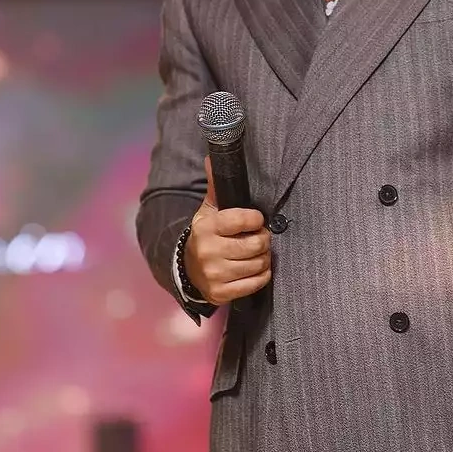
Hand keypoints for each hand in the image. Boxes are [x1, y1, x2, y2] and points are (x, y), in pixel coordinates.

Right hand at [184, 156, 271, 304]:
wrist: (188, 269)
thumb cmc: (207, 235)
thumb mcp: (208, 211)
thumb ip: (215, 187)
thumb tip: (212, 158)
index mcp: (207, 227)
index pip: (242, 219)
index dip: (256, 219)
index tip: (256, 220)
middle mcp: (209, 251)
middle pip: (256, 244)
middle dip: (263, 239)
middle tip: (259, 237)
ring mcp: (215, 274)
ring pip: (259, 264)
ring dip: (264, 257)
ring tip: (256, 253)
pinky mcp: (221, 293)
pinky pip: (257, 283)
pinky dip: (262, 275)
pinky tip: (255, 269)